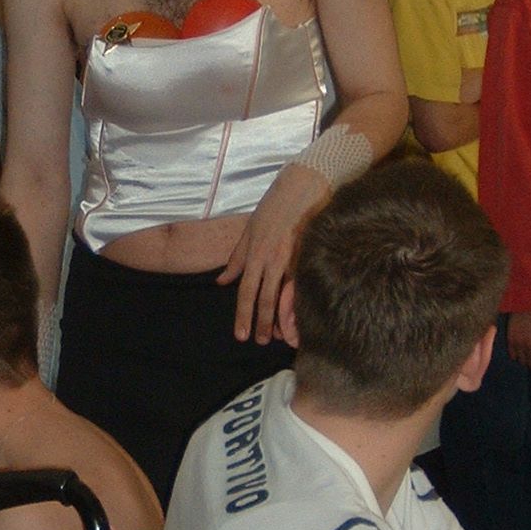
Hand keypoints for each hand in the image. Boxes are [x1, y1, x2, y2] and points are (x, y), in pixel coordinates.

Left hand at [218, 163, 329, 343]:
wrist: (302, 187)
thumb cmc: (274, 207)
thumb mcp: (249, 231)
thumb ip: (236, 258)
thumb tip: (222, 281)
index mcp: (255, 254)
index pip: (245, 291)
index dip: (242, 314)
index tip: (240, 334)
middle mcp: (270, 260)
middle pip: (263, 298)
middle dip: (259, 323)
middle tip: (258, 343)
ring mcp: (291, 259)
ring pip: (283, 296)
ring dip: (280, 320)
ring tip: (280, 339)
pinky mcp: (308, 256)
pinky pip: (301, 286)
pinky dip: (299, 305)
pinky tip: (299, 319)